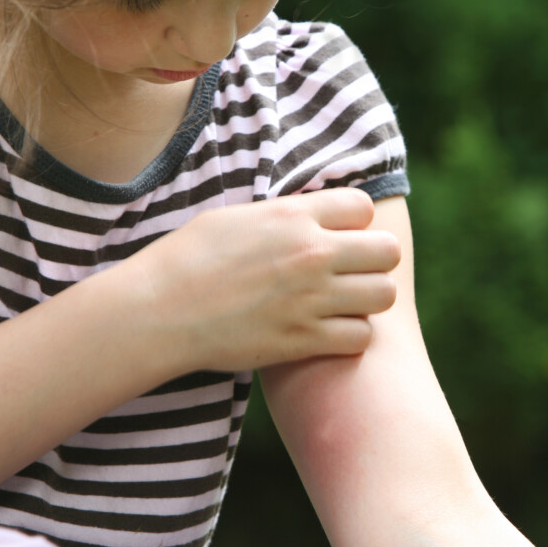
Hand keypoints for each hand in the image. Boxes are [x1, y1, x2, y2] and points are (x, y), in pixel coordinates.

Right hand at [118, 188, 401, 372]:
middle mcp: (311, 253)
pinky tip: (327, 332)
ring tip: (343, 304)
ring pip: (383, 294)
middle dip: (374, 261)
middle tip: (351, 273)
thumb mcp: (236, 218)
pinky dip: (350, 336)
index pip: (363, 206)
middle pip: (388, 250)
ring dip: (368, 299)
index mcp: (293, 216)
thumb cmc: (187, 260)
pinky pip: (361, 337)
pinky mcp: (304, 339)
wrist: (159, 312)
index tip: (338, 236)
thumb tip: (310, 216)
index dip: (354, 222)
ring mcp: (312, 298)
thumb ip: (284, 216)